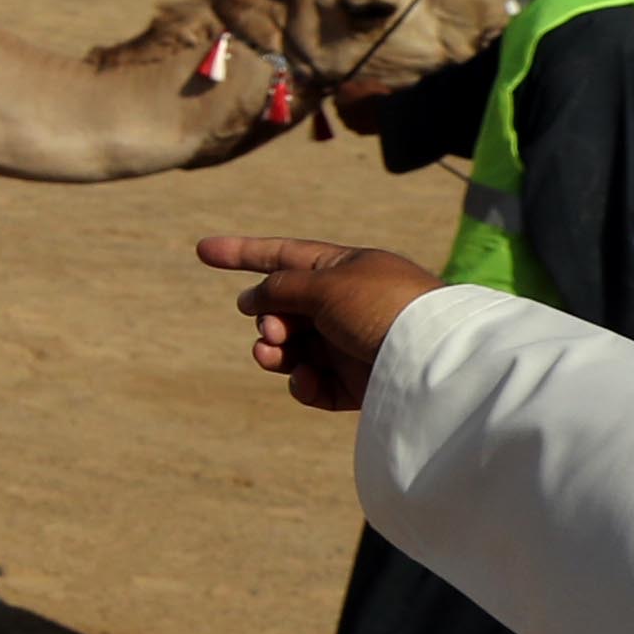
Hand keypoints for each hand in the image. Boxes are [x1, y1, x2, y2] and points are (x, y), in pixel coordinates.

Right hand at [196, 234, 442, 414]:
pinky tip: (305, 381)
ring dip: (274, 351)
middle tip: (273, 331)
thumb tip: (252, 299)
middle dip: (265, 318)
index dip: (241, 252)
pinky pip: (313, 383)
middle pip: (281, 308)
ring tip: (275, 356)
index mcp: (344, 269)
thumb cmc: (384, 306)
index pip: (283, 256)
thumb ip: (280, 286)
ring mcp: (349, 343)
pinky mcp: (356, 382)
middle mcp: (345, 304)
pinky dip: (302, 383)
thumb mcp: (325, 283)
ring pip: (290, 347)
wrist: (433, 358)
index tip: (201, 250)